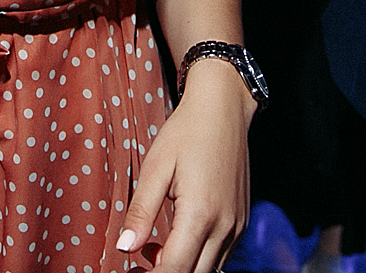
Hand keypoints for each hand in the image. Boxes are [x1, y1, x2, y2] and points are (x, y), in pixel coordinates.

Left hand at [115, 62, 252, 271]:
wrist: (224, 109)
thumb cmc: (187, 132)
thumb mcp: (155, 167)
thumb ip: (140, 211)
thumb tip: (124, 247)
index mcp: (201, 214)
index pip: (175, 269)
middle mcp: (225, 226)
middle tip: (136, 267)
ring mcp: (237, 225)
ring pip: (209, 270)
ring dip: (181, 267)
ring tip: (151, 249)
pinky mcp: (241, 221)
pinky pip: (220, 255)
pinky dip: (197, 257)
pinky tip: (174, 238)